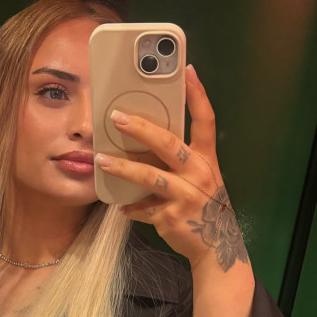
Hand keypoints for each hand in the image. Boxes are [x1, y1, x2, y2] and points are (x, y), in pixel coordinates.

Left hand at [94, 64, 250, 273]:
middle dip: (141, 129)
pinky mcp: (171, 217)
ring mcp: (185, 196)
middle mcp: (199, 173)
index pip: (205, 120)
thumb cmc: (203, 205)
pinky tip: (120, 206)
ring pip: (149, 176)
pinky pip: (143, 208)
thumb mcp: (200, 177)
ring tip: (101, 160)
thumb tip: (145, 140)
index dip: (197, 94)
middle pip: (168, 144)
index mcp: (206, 159)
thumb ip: (179, 159)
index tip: (187, 70)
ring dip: (123, 168)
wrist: (216, 246)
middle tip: (117, 117)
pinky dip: (130, 207)